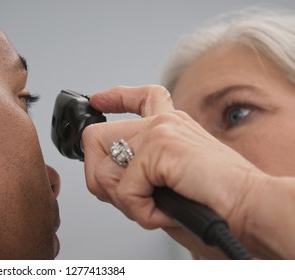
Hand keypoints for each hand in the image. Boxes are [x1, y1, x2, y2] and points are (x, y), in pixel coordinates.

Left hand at [82, 85, 262, 258]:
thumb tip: (106, 181)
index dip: (114, 98)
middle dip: (101, 181)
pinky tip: (164, 213)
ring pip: (102, 168)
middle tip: (130, 201)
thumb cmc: (216, 202)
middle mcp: (164, 122)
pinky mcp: (161, 145)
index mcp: (172, 126)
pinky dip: (140, 212)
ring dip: (123, 202)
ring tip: (153, 209)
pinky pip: (124, 189)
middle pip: (95, 138)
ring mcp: (160, 129)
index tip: (99, 100)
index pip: (139, 98)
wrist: (252, 207)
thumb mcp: (169, 183)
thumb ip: (139, 174)